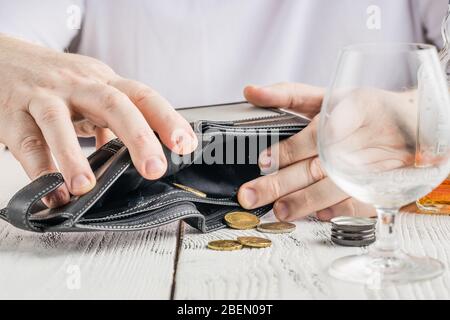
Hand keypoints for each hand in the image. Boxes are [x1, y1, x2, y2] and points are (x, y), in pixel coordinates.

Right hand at [0, 35, 196, 207]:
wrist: (4, 60)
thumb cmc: (57, 82)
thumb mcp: (92, 93)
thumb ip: (115, 121)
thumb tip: (143, 153)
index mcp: (105, 82)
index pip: (143, 96)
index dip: (167, 119)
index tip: (185, 145)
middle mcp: (78, 85)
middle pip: (113, 104)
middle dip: (138, 137)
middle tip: (154, 169)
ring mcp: (43, 96)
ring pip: (58, 121)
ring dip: (73, 156)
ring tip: (86, 187)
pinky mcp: (12, 114)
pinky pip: (26, 143)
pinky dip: (39, 170)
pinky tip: (53, 193)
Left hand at [237, 83, 375, 220]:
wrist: (406, 124)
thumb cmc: (358, 110)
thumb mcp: (324, 95)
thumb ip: (287, 94)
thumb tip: (250, 91)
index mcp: (347, 111)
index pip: (314, 135)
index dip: (288, 149)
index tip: (264, 161)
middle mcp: (359, 141)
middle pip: (316, 166)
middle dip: (281, 183)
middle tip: (251, 195)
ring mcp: (371, 167)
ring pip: (335, 188)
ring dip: (306, 201)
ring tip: (279, 211)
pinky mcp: (380, 185)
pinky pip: (361, 202)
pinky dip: (339, 210)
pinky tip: (318, 214)